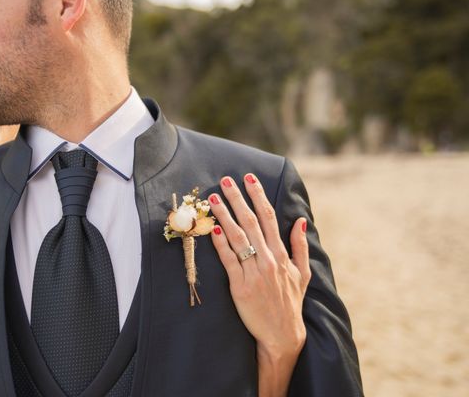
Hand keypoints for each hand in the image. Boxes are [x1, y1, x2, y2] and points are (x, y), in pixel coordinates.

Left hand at [208, 173, 310, 363]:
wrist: (282, 335)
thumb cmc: (291, 303)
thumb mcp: (302, 274)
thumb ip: (300, 246)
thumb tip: (301, 220)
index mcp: (282, 254)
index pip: (268, 217)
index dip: (258, 195)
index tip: (249, 178)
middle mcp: (269, 260)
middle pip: (250, 222)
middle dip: (238, 198)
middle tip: (226, 180)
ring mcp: (254, 273)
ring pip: (237, 238)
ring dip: (224, 215)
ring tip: (214, 199)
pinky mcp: (240, 287)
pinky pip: (229, 260)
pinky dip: (221, 244)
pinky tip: (212, 230)